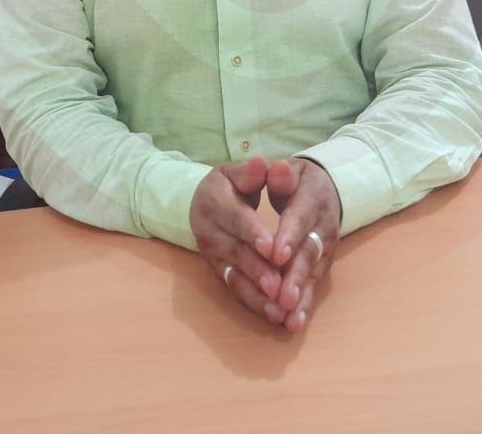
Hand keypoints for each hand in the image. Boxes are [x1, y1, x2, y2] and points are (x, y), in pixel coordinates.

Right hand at [190, 158, 285, 323]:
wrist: (202, 201)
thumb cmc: (229, 184)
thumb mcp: (238, 171)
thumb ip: (253, 171)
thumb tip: (264, 164)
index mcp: (214, 200)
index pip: (236, 217)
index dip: (253, 232)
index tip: (272, 248)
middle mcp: (209, 231)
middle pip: (236, 253)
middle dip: (258, 271)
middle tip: (278, 287)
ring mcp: (213, 255)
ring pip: (235, 276)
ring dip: (257, 295)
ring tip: (278, 309)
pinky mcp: (219, 271)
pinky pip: (235, 290)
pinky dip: (254, 304)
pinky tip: (273, 315)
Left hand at [266, 157, 341, 333]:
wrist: (326, 189)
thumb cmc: (298, 179)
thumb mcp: (290, 169)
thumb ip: (281, 173)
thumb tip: (275, 168)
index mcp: (312, 199)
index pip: (300, 218)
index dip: (289, 236)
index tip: (276, 255)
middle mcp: (323, 227)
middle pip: (309, 253)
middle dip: (295, 276)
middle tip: (283, 297)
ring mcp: (325, 249)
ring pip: (313, 274)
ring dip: (301, 296)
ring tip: (289, 318)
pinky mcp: (321, 265)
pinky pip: (313, 285)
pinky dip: (303, 305)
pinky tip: (293, 322)